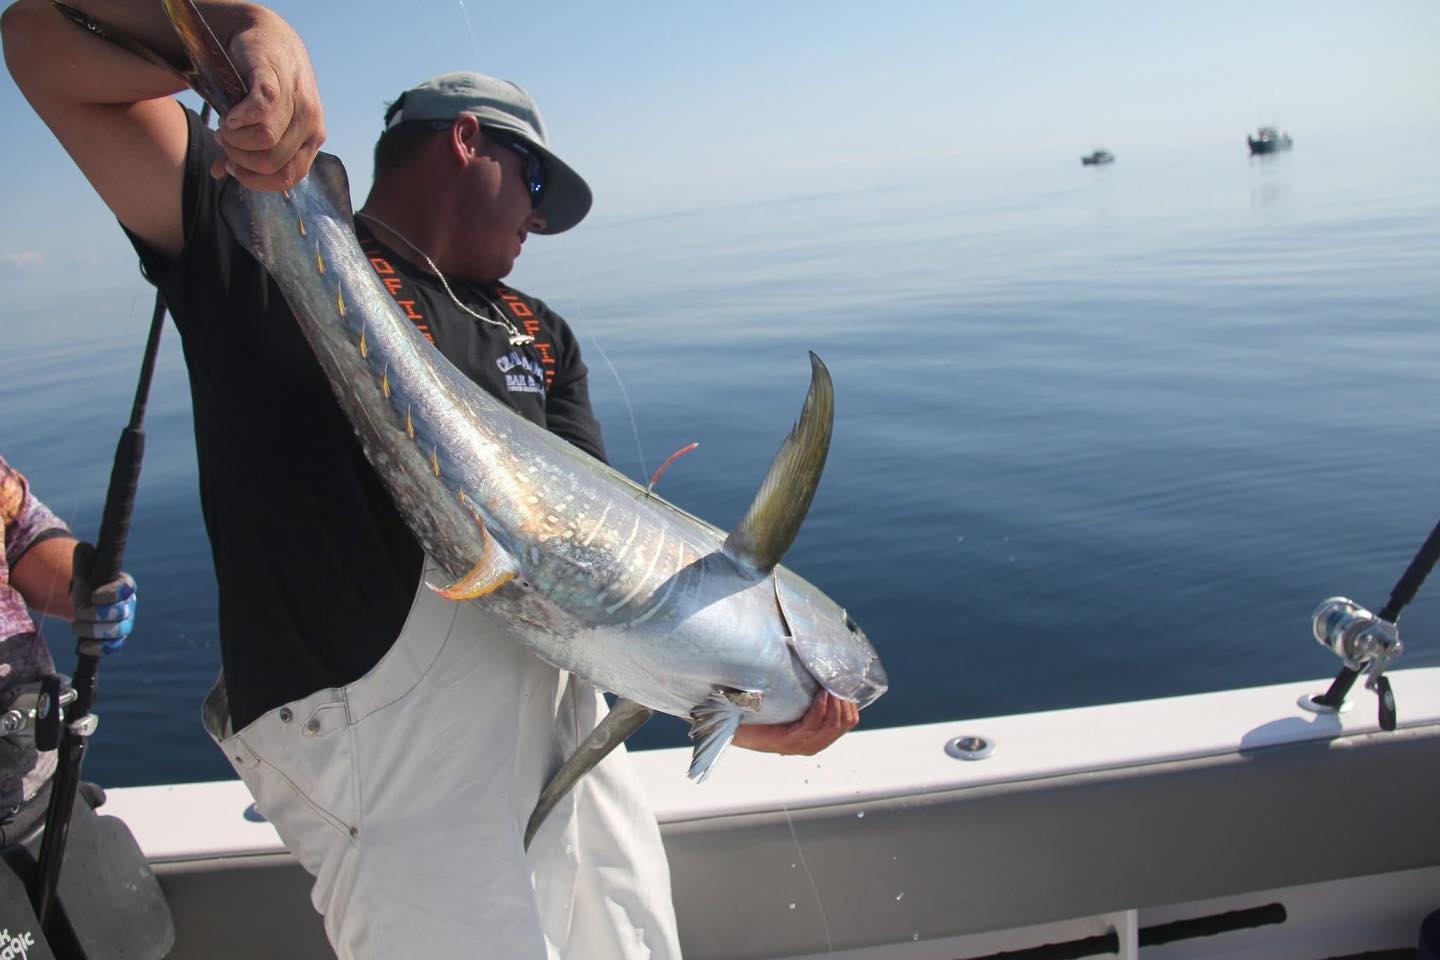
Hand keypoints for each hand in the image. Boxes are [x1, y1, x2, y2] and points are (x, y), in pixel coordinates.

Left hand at [68, 543, 137, 655]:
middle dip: (97, 615)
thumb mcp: (83, 572)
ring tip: (75, 626)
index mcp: (123, 586)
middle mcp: (128, 605)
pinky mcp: (116, 640)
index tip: (94, 596)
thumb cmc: (87, 585)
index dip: (113, 593)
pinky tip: (83, 647)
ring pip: (118, 632)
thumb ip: (84, 561)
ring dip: (95, 632)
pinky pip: (113, 647)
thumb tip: (85, 548)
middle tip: (78, 612)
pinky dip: (99, 649)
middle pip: (120, 613)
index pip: (126, 589)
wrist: (86, 604)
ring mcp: (124, 624)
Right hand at [210, 14, 324, 191]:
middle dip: (240, 158)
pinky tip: (229, 115)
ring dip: (235, 139)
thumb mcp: (265, 121)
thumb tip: (220, 174)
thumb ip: (248, 149)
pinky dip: (241, 117)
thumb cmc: (265, 87)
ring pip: (266, 139)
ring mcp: (297, 101)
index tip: (233, 166)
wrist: (268, 37)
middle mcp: (310, 124)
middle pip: (272, 163)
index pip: (286, 178)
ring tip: (224, 126)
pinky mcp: (275, 78)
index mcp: (310, 141)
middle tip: (224, 141)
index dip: (255, 179)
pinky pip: (263, 107)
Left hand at [732, 690, 858, 755]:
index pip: (847, 723)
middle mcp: (812, 745)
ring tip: (832, 684)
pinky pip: (812, 724)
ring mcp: (801, 745)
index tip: (846, 683)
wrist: (735, 727)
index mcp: (817, 739)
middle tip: (840, 681)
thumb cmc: (762, 713)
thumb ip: (808, 699)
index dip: (850, 704)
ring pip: (832, 725)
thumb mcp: (792, 706)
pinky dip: (820, 707)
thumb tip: (822, 673)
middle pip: (843, 724)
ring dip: (835, 702)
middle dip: (845, 701)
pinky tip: (820, 694)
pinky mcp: (789, 741)